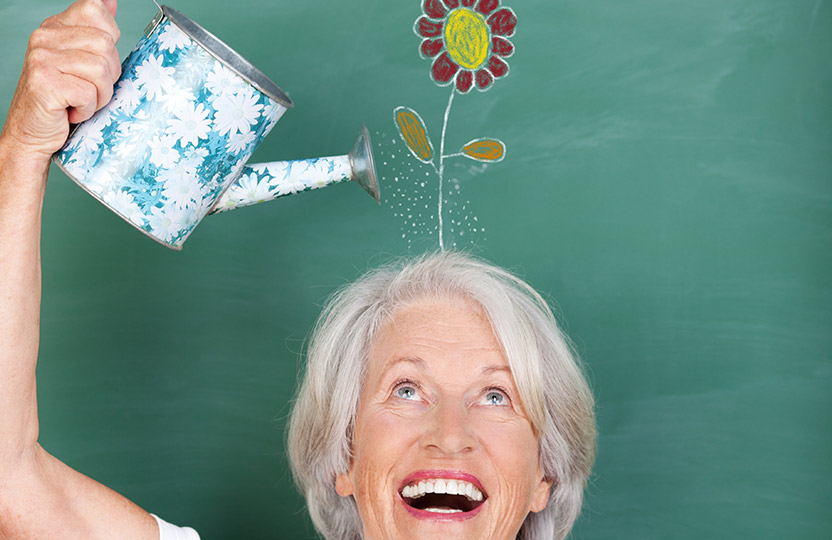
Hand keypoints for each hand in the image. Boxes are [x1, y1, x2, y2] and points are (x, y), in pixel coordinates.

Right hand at [0, 0, 119, 166]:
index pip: (95, 10)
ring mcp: (42, 58)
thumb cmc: (62, 102)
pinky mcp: (45, 82)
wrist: (32, 135)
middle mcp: (44, 37)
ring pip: (101, 69)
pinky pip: (89, 92)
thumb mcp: (81, 62)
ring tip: (80, 101)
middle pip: (105, 44)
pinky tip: (71, 111)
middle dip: (108, 75)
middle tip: (88, 89)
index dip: (109, 38)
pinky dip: (87, 108)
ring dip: (99, 95)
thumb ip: (94, 31)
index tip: (96, 60)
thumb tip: (109, 1)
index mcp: (55, 27)